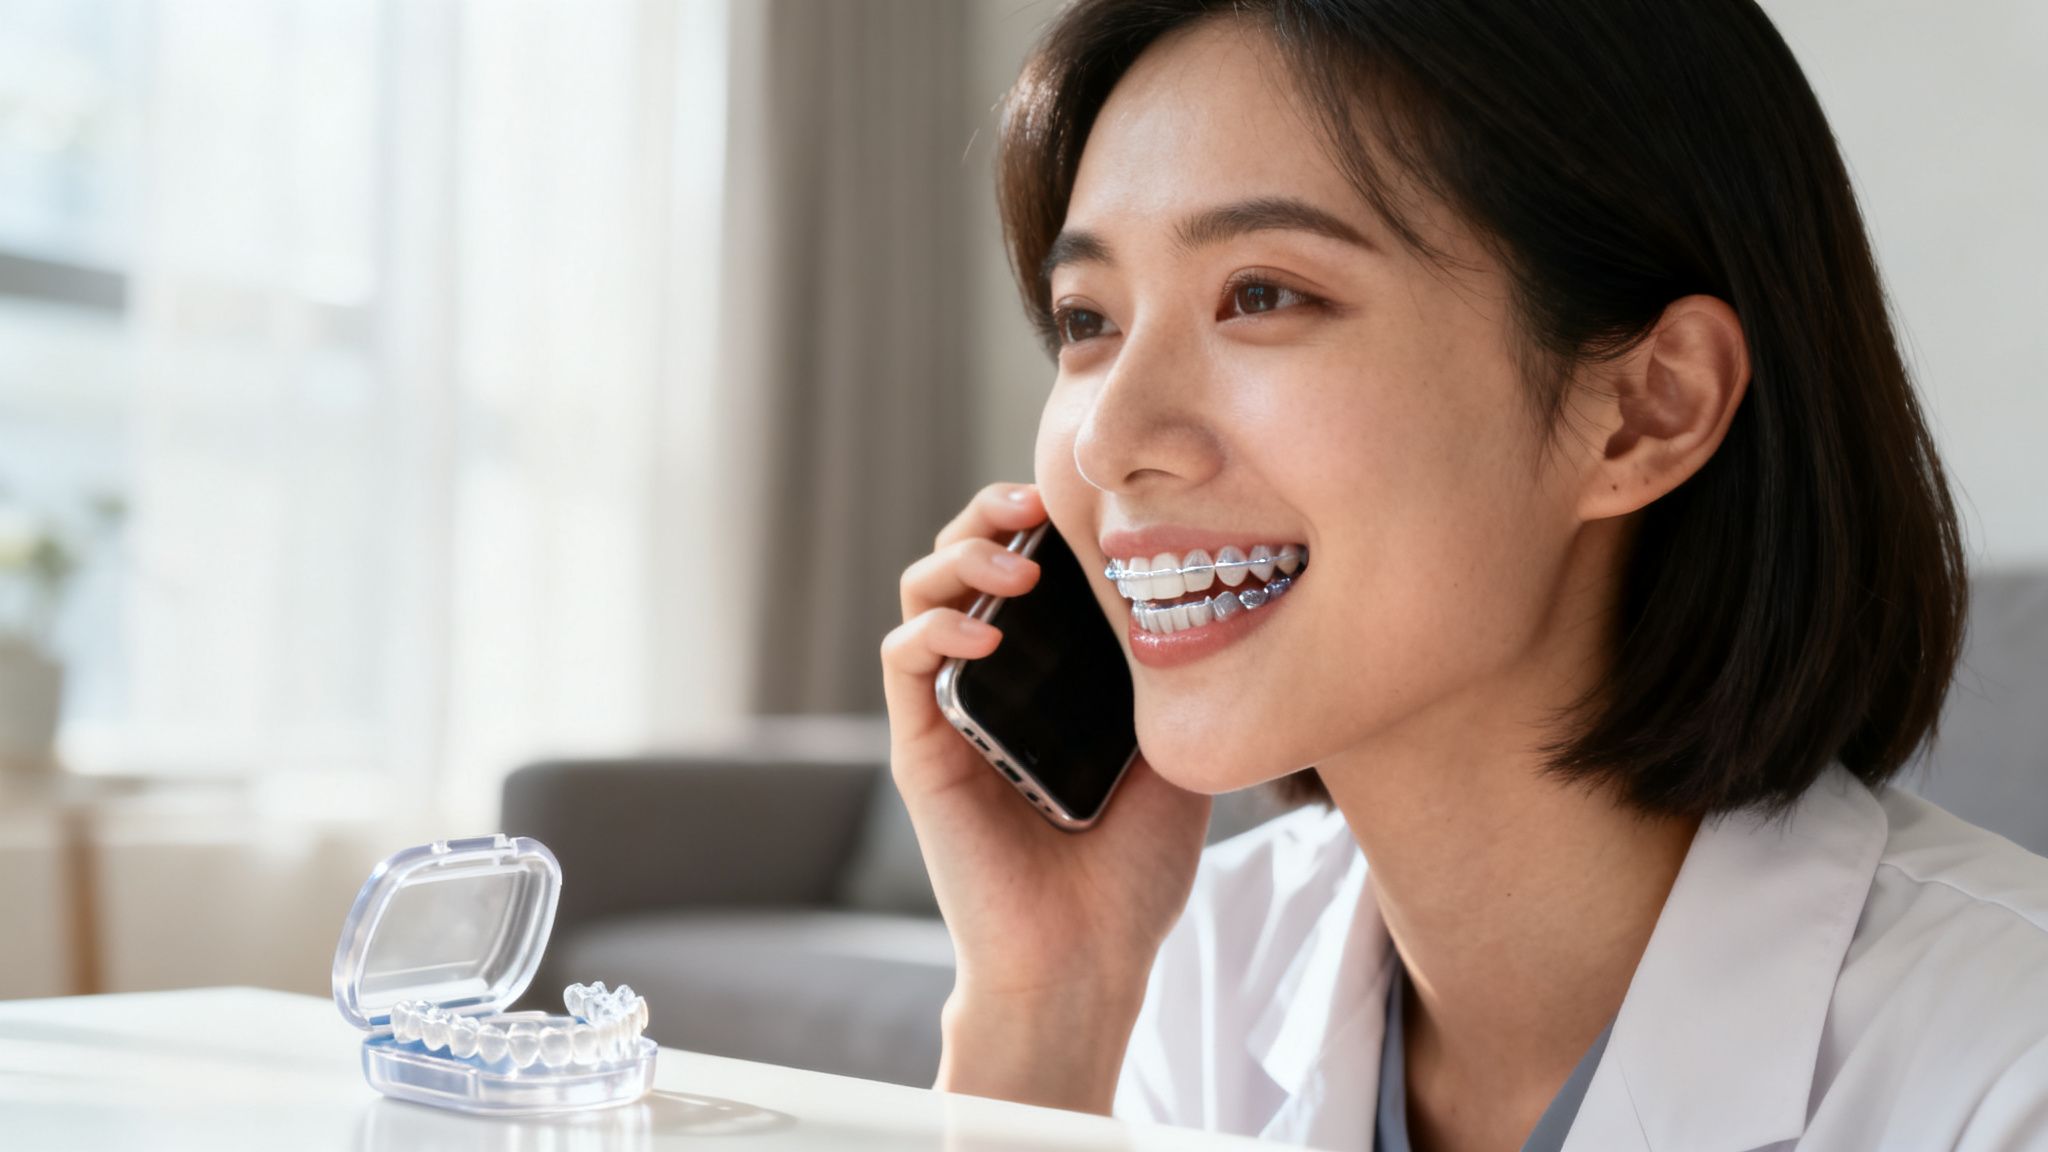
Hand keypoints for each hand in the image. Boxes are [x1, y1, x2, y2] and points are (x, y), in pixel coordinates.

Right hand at [879, 482, 1210, 1110]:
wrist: (1090, 959)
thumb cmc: (1133, 873)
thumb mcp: (1178, 754)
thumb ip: (1173, 680)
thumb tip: (1205, 594)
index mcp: (1047, 676)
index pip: (1026, 566)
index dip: (1042, 518)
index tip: (1086, 499)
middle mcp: (992, 683)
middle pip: (963, 560)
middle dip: (991, 515)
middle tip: (1036, 503)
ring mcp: (951, 712)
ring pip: (921, 594)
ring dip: (960, 557)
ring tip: (1016, 563)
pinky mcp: (921, 749)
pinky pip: (902, 663)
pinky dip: (933, 627)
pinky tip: (979, 629)